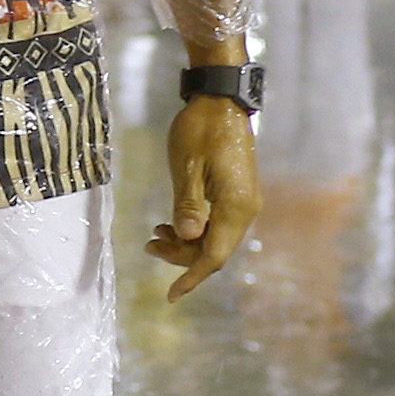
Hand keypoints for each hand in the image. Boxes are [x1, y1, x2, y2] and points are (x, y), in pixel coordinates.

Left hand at [146, 96, 260, 301]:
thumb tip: (188, 238)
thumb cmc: (201, 128)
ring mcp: (243, 201)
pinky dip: (194, 228)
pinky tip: (171, 221)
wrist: (220, 99)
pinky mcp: (236, 193)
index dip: (191, 277)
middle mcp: (245, 209)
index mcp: (236, 206)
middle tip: (149, 245)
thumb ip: (188, 204)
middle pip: (213, 251)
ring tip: (156, 232)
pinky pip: (216, 223)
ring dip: (185, 242)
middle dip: (181, 256)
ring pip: (214, 238)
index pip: (214, 256)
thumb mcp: (187, 166)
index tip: (170, 295)